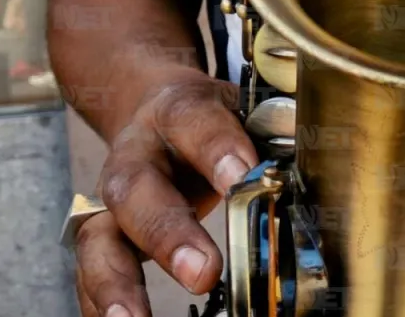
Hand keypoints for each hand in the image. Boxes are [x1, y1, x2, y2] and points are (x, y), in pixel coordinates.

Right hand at [73, 67, 258, 316]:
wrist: (153, 108)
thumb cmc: (209, 118)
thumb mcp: (242, 106)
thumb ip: (272, 128)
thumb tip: (314, 151)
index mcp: (177, 111)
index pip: (194, 120)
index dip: (217, 148)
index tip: (242, 177)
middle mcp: (136, 154)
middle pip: (137, 188)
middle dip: (167, 233)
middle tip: (203, 272)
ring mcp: (113, 200)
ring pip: (100, 237)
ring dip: (116, 282)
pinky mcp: (104, 236)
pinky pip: (91, 273)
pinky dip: (101, 303)